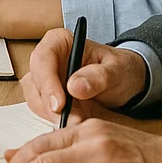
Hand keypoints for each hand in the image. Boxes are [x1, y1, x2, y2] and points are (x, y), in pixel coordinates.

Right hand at [21, 29, 149, 124]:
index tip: (59, 104)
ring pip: (35, 99)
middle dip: (51, 105)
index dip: (47, 83)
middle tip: (72, 121)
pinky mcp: (47, 96)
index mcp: (59, 41)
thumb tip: (74, 86)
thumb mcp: (117, 71)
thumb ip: (98, 77)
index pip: (42, 59)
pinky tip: (75, 121)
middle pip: (35, 82)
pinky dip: (57, 119)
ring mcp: (46, 78)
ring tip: (79, 121)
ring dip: (54, 115)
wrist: (126, 83)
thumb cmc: (120, 69)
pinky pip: (43, 110)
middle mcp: (48, 59)